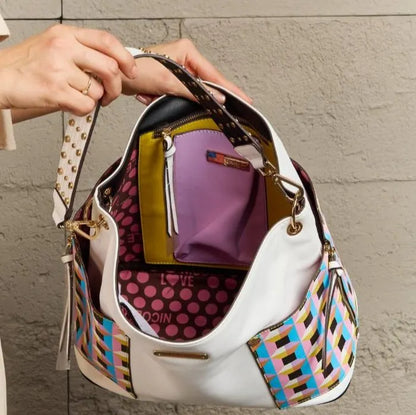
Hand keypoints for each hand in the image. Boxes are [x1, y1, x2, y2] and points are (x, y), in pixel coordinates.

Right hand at [0, 24, 136, 115]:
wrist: (0, 78)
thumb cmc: (27, 66)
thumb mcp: (54, 46)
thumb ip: (81, 51)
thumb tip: (112, 68)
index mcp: (65, 34)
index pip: (107, 41)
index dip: (125, 58)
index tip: (131, 71)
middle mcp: (63, 47)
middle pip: (110, 68)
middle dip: (116, 87)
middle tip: (110, 94)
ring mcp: (58, 68)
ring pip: (97, 91)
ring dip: (94, 100)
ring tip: (77, 96)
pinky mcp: (55, 90)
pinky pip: (86, 106)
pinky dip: (83, 110)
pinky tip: (71, 104)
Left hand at [122, 39, 251, 104]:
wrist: (116, 75)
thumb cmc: (137, 70)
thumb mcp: (168, 82)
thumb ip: (195, 91)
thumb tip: (216, 98)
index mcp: (188, 52)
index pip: (214, 75)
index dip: (229, 89)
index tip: (244, 99)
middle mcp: (184, 58)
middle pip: (200, 86)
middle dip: (185, 96)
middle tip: (172, 97)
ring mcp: (177, 69)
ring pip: (186, 93)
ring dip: (170, 98)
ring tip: (152, 93)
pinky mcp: (169, 80)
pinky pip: (175, 95)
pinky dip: (162, 98)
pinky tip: (149, 93)